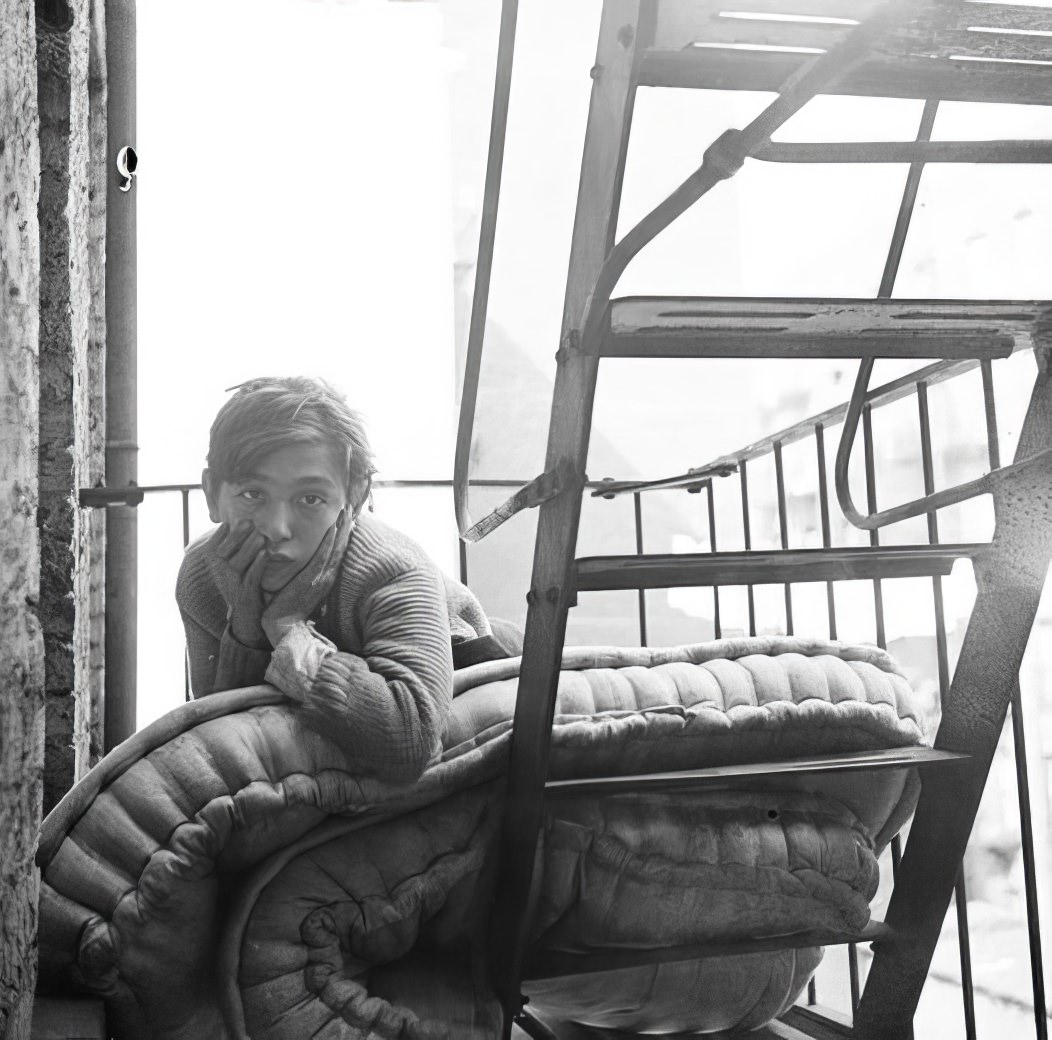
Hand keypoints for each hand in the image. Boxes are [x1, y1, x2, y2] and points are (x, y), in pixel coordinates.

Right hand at [206, 520, 268, 647]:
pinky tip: (265, 554)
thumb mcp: (235, 566)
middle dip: (237, 536)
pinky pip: (251, 578)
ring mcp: (232, 585)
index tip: (236, 519)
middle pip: (226, 552)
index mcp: (215, 567)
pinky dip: (257, 566)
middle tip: (249, 522)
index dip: (224, 532)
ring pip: (237, 564)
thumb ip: (232, 548)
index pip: (215, 546)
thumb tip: (234, 525)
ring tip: (260, 536)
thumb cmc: (241, 585)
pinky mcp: (245, 594)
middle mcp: (220, 575)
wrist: (245, 617)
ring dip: (249, 549)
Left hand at [262, 509, 350, 645]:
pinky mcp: (312, 579)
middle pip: (340, 548)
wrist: (284, 628)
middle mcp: (327, 577)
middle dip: (344, 528)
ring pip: (335, 549)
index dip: (341, 537)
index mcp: (325, 579)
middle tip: (348, 510)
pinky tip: (333, 529)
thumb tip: (308, 575)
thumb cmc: (288, 612)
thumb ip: (307, 582)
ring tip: (344, 513)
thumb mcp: (301, 593)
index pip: (336, 553)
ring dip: (340, 530)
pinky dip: (330, 542)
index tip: (344, 522)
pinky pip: (323, 556)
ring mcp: (321, 578)